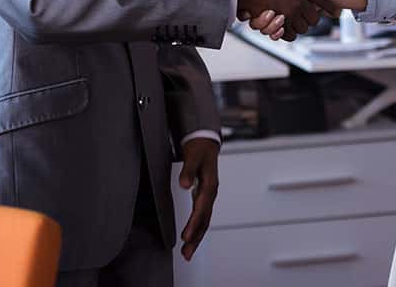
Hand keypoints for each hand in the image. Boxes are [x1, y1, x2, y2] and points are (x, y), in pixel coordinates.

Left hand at [178, 138, 219, 260]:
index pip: (201, 209)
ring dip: (197, 237)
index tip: (186, 237)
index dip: (193, 224)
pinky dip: (197, 228)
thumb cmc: (199, 147)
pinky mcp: (204, 196)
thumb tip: (184, 185)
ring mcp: (208, 196)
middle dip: (196, 238)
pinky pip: (202, 216)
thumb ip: (188, 170)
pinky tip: (191, 236)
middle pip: (205, 220)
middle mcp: (211, 193)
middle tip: (186, 254)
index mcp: (210, 185)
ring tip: (187, 252)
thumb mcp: (193, 155)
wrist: (206, 141)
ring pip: (204, 221)